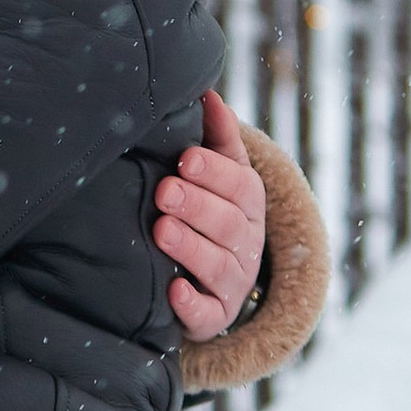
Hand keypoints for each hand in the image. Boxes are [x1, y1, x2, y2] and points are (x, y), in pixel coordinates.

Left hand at [156, 89, 266, 340]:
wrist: (207, 278)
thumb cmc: (206, 211)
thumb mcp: (217, 174)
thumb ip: (217, 137)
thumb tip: (207, 93)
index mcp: (248, 205)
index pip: (240, 186)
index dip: (214, 173)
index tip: (185, 159)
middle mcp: (247, 245)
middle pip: (229, 225)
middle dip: (198, 207)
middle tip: (165, 191)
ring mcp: (233, 284)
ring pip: (219, 267)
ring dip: (191, 249)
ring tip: (161, 231)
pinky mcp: (214, 317)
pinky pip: (208, 315)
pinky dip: (192, 305)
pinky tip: (173, 292)